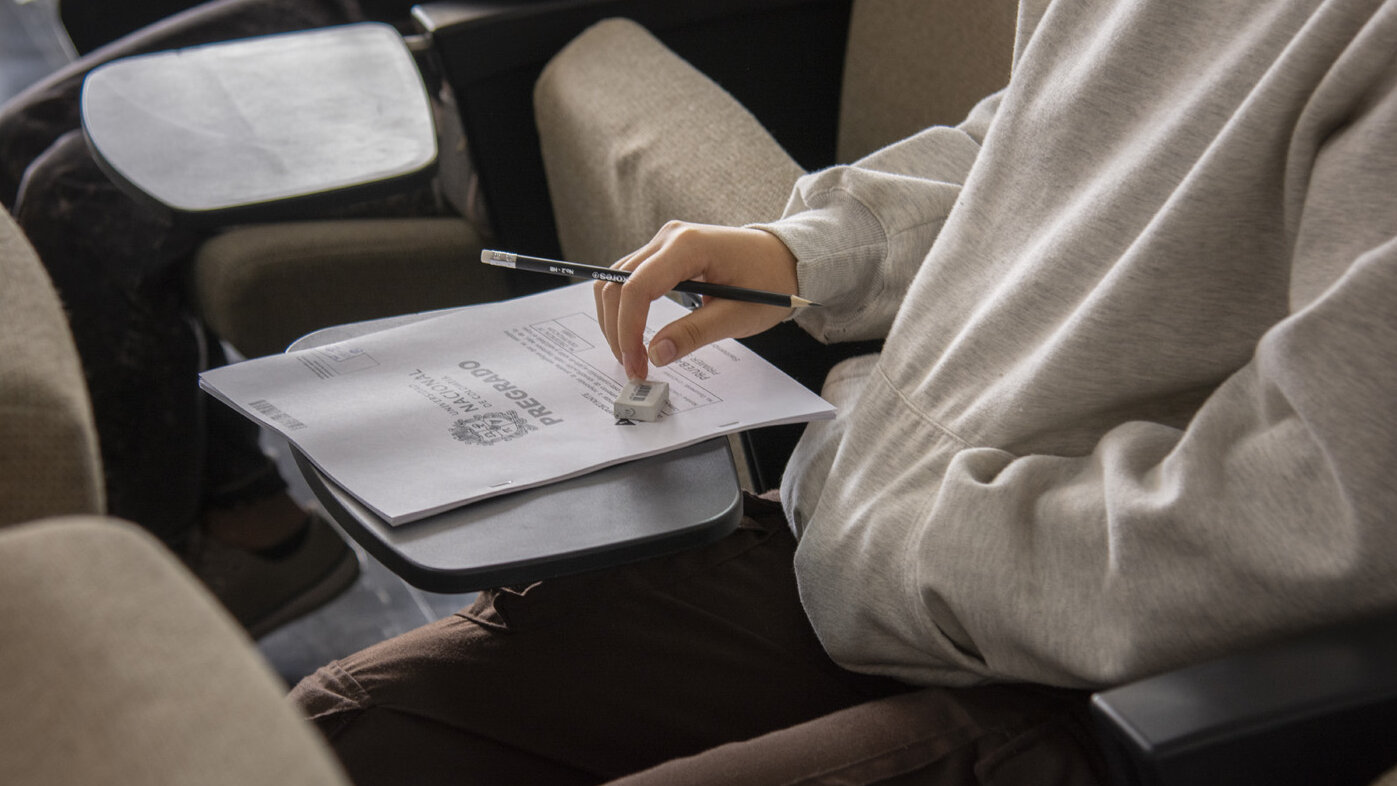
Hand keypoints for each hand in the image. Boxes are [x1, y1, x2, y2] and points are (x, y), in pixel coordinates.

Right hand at [596, 221, 798, 379]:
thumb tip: (655, 354)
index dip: (628, 329)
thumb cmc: (770, 281)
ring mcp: (664, 242)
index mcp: (689, 246)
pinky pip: (630, 279)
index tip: (636, 364)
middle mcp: (669, 237)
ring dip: (615, 320)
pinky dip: (625, 309)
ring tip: (632, 355)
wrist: (784, 257)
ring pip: (616, 281)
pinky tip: (636, 335)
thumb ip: (694, 333)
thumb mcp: (738, 315)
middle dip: (616, 328)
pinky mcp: (664, 252)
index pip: (637, 287)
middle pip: (617, 283)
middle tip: (633, 367)